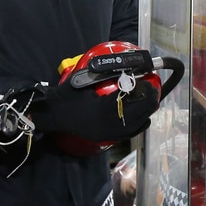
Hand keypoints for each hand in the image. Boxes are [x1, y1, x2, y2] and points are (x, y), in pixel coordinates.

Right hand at [30, 77, 158, 143]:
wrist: (53, 113)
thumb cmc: (66, 95)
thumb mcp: (84, 80)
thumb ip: (103, 76)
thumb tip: (124, 68)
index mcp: (102, 109)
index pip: (131, 100)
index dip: (143, 91)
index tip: (148, 82)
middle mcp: (107, 124)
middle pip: (137, 114)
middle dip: (148, 101)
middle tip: (153, 90)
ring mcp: (107, 133)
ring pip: (135, 126)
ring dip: (145, 113)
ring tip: (152, 102)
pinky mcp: (105, 137)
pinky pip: (127, 134)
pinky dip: (139, 126)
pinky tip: (145, 119)